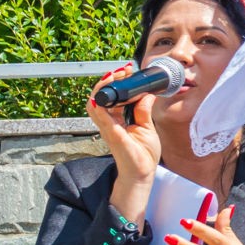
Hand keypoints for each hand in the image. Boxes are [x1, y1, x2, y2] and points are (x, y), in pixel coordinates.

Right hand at [86, 63, 161, 218]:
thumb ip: (144, 110)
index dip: (116, 83)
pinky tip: (103, 96)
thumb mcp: (147, 127)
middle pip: (100, 96)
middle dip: (108, 81)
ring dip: (103, 88)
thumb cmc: (142, 154)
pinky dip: (100, 105)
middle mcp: (109, 122)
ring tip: (113, 76)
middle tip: (121, 71)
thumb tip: (148, 93)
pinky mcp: (112, 135)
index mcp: (117, 119)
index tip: (127, 71)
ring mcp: (108, 128)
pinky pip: (101, 117)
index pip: (111, 96)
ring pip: (96, 103)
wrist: (143, 174)